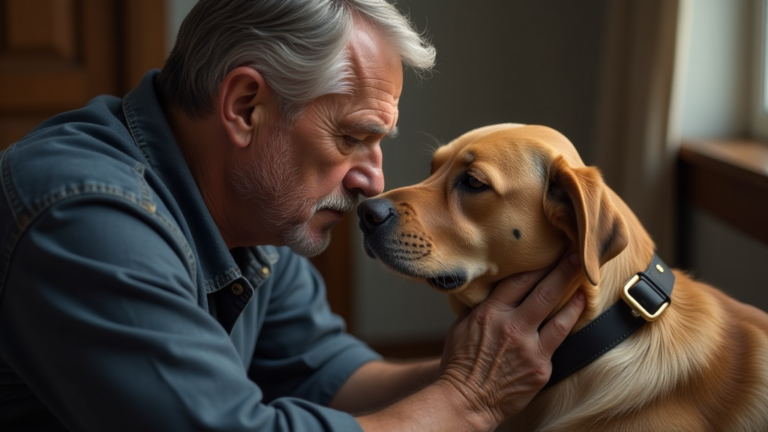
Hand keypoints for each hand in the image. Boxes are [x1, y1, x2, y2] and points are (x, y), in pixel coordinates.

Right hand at [438, 253, 584, 427]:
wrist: (466, 401)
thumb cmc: (460, 364)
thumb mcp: (459, 326)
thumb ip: (477, 306)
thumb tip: (487, 287)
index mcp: (489, 314)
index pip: (519, 280)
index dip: (537, 264)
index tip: (549, 252)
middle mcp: (512, 327)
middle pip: (544, 292)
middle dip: (563, 271)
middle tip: (576, 256)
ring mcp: (529, 348)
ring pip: (560, 317)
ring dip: (575, 297)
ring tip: (585, 283)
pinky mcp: (541, 367)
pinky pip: (559, 341)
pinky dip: (569, 324)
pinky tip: (577, 313)